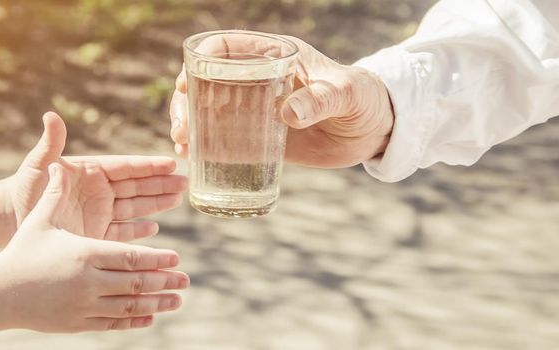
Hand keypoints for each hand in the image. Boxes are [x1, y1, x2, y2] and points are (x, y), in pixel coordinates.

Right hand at [0, 163, 189, 332]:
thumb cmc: (21, 251)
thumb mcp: (40, 220)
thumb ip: (55, 193)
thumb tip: (58, 164)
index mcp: (85, 254)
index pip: (131, 257)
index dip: (156, 259)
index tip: (176, 259)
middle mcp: (89, 282)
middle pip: (136, 282)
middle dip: (164, 281)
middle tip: (185, 281)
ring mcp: (84, 305)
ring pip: (128, 305)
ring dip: (156, 303)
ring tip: (176, 301)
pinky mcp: (78, 323)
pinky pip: (113, 322)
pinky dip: (133, 319)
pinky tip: (149, 316)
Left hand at [7, 112, 187, 240]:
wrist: (12, 216)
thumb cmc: (26, 186)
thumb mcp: (39, 164)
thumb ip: (50, 143)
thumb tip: (51, 115)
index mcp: (92, 171)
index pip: (126, 167)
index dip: (148, 165)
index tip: (170, 162)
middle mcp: (101, 191)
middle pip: (137, 186)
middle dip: (161, 184)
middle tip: (185, 181)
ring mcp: (101, 212)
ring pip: (135, 207)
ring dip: (156, 203)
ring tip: (178, 199)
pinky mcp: (96, 233)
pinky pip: (122, 232)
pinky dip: (138, 229)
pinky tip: (155, 227)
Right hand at [169, 35, 394, 167]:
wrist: (375, 129)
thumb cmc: (364, 98)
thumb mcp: (345, 93)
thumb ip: (320, 100)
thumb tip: (288, 114)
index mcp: (275, 55)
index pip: (229, 47)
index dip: (202, 59)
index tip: (187, 80)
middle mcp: (258, 80)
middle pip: (208, 81)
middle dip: (186, 100)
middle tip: (183, 126)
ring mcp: (257, 109)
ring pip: (210, 110)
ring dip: (190, 123)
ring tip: (183, 143)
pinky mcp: (261, 136)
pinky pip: (226, 138)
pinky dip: (206, 146)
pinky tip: (193, 157)